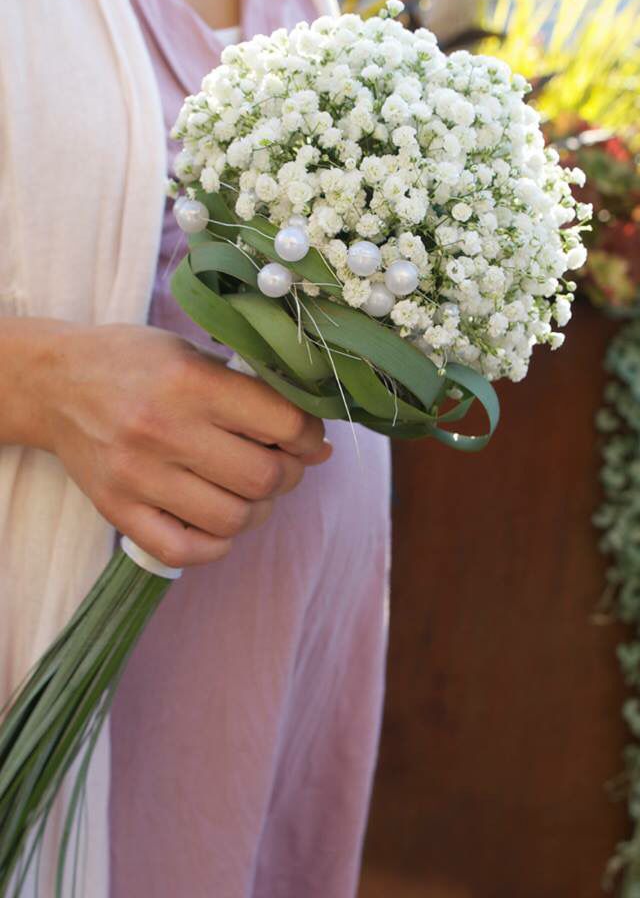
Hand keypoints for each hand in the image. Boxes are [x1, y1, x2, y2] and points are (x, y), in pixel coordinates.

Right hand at [21, 322, 330, 567]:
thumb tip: (318, 446)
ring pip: (232, 518)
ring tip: (250, 492)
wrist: (55, 382)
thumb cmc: (134, 362)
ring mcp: (138, 475)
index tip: (307, 437)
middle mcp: (164, 430)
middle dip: (289, 475)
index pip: (284, 423)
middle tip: (281, 465)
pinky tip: (218, 522)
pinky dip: (215, 545)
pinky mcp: (117, 510)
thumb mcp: (195, 354)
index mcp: (191, 382)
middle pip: (264, 477)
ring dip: (257, 510)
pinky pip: (183, 550)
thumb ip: (255, 394)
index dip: (310, 435)